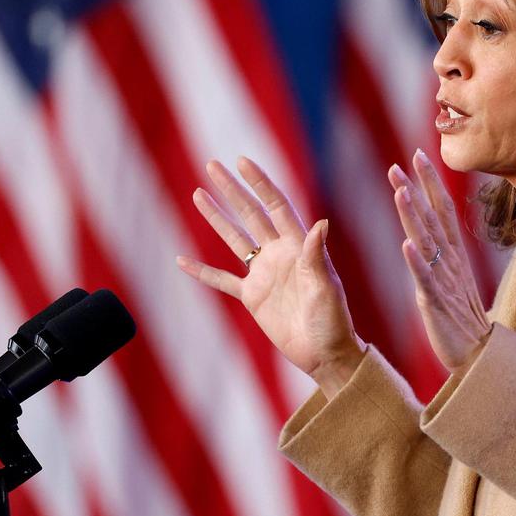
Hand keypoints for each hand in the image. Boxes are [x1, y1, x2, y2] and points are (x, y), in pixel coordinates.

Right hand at [175, 157, 364, 393]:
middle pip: (251, 215)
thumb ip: (316, 257)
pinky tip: (181, 260)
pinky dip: (202, 271)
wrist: (325, 353)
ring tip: (198, 194)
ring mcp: (263, 274)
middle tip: (212, 165)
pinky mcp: (252, 297)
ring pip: (234, 239)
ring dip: (216, 218)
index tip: (242, 161)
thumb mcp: (326, 288)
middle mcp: (279, 255)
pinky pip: (222, 280)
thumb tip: (321, 223)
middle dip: (232, 190)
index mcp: (298, 247)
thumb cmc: (333, 321)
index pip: (276, 206)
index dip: (260, 183)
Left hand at [388, 149, 492, 371]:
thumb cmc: (463, 318)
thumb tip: (426, 235)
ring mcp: (444, 281)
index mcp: (454, 255)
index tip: (418, 155)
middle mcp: (450, 262)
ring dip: (414, 217)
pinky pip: (425, 280)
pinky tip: (406, 246)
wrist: (479, 354)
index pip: (443, 210)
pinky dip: (416, 263)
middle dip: (416, 191)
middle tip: (399, 164)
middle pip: (433, 219)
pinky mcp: (436, 303)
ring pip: (426, 243)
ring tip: (401, 193)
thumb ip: (441, 256)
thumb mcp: (452, 280)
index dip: (430, 183)